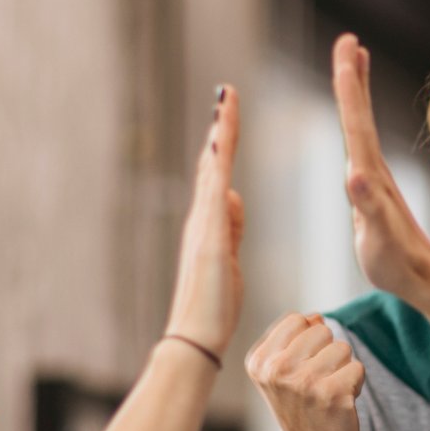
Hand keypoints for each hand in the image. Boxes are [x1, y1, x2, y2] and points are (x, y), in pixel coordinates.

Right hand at [164, 85, 245, 355]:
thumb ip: (230, 227)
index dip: (223, 143)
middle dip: (219, 126)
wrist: (195, 338)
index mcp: (209, 223)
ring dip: (219, 134)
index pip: (217, 174)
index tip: (229, 113)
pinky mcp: (209, 237)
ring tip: (227, 101)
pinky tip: (222, 141)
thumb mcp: (228, 258)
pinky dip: (218, 165)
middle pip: (211, 162)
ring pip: (212, 169)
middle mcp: (201, 218)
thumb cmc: (214, 306)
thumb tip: (234, 198)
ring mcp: (203, 226)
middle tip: (227, 92)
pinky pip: (215, 192)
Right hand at [246, 313, 366, 430]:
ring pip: (342, 348)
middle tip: (317, 385)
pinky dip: (355, 384)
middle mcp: (277, 370)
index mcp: (259, 362)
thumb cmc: (302, 410)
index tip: (301, 369)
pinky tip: (340, 405)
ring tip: (328, 394)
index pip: (297, 320)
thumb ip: (295, 338)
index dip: (309, 341)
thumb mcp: (283, 373)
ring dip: (342, 369)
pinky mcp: (333, 395)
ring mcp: (305, 383)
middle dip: (327, 353)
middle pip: (322, 331)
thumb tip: (316, 317)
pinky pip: (358, 368)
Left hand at [332, 34, 429, 339]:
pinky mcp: (386, 231)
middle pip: (359, 125)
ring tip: (349, 75)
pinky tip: (356, 174)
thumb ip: (365, 203)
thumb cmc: (394, 261)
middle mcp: (374, 182)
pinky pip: (372, 208)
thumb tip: (356, 172)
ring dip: (355, 115)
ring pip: (363, 151)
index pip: (355, 124)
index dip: (349, 86)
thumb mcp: (371, 231)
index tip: (349, 45)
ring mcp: (380, 203)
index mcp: (366, 177)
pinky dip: (363, 191)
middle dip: (350, 83)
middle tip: (347, 41)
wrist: (424, 288)